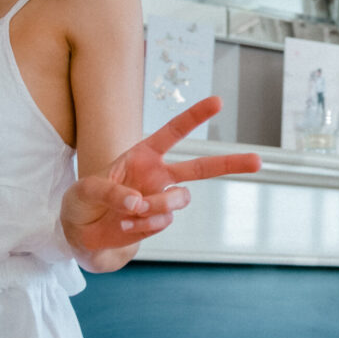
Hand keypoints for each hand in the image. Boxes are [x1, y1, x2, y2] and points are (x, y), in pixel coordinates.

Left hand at [61, 96, 261, 267]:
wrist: (79, 236)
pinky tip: (123, 225)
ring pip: (178, 200)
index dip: (195, 116)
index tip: (219, 101)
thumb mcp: (83, 191)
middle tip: (259, 160)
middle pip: (201, 168)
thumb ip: (110, 191)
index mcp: (142, 155)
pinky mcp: (156, 223)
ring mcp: (160, 200)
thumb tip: (139, 203)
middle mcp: (158, 176)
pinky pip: (159, 223)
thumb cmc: (81, 203)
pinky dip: (139, 226)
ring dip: (156, 206)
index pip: (173, 132)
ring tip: (130, 212)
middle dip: (231, 163)